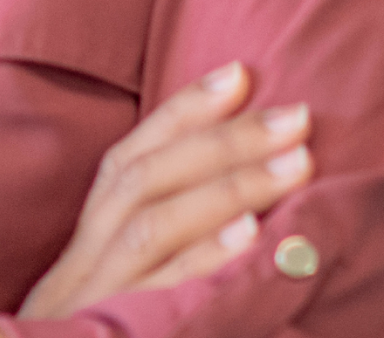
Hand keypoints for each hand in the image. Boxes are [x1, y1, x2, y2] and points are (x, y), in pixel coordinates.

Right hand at [16, 62, 313, 317]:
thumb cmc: (102, 336)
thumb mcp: (122, 290)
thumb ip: (165, 237)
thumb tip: (244, 195)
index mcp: (90, 240)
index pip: (131, 156)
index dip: (182, 110)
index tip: (239, 73)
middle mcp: (86, 259)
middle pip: (146, 179)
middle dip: (225, 140)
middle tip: (297, 117)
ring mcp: (99, 297)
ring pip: (153, 225)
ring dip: (229, 187)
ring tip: (297, 163)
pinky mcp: (113, 331)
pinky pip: (161, 293)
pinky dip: (204, 259)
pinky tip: (251, 235)